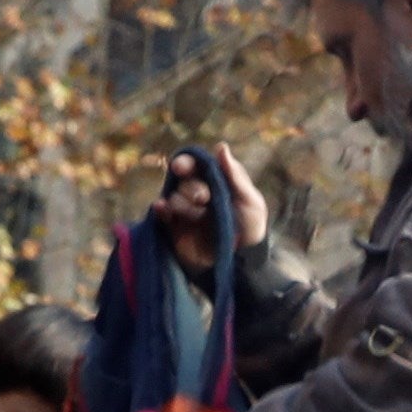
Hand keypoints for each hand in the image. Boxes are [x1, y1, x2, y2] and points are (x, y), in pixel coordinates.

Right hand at [153, 156, 268, 277]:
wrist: (242, 264)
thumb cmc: (251, 230)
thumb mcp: (250, 202)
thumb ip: (235, 176)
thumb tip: (220, 147)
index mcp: (215, 182)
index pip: (196, 165)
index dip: (187, 162)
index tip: (181, 167)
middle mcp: (197, 193)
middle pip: (183, 180)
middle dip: (192, 187)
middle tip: (204, 199)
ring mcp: (184, 211)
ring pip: (173, 197)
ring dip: (183, 203)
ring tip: (198, 215)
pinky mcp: (174, 229)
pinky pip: (161, 214)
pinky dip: (160, 209)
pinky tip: (161, 208)